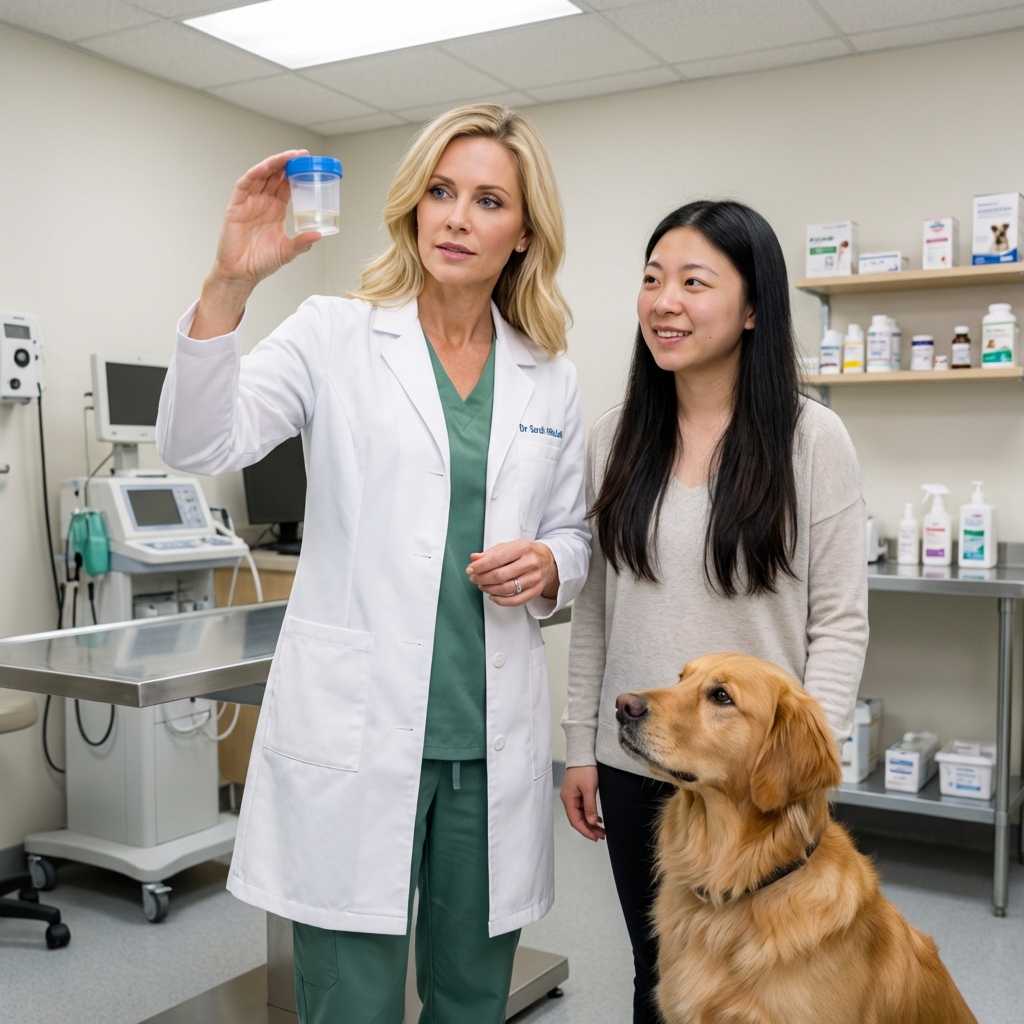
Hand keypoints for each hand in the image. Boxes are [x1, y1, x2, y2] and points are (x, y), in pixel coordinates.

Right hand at [191, 150, 323, 338]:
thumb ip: (302, 243)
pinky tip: (265, 167)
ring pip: (261, 176)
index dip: (296, 173)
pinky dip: (255, 174)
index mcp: (275, 210)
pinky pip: (244, 185)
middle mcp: (262, 202)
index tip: (309, 164)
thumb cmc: (260, 263)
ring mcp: (249, 203)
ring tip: (288, 157)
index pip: (286, 185)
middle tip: (302, 155)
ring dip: (273, 164)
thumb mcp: (287, 251)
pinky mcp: (236, 207)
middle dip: (287, 163)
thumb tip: (319, 235)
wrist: (241, 274)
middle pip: (275, 176)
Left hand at [466, 540, 558, 605]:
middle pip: (500, 575)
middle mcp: (530, 563)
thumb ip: (491, 553)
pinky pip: (516, 600)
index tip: (470, 569)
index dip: (480, 566)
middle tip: (473, 578)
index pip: (497, 559)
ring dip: (490, 589)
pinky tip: (492, 596)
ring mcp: (534, 578)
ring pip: (507, 589)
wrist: (549, 560)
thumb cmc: (525, 552)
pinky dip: (501, 601)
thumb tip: (474, 558)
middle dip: (483, 578)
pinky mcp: (536, 590)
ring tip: (482, 586)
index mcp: (522, 548)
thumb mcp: (509, 547)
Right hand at [561, 766, 604, 840]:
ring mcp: (572, 796)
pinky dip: (590, 814)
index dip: (585, 831)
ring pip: (581, 814)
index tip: (596, 838)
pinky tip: (597, 818)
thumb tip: (591, 822)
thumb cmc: (585, 769)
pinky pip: (583, 807)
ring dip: (590, 822)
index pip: (575, 821)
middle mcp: (568, 799)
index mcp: (568, 799)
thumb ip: (590, 806)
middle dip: (589, 828)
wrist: (583, 753)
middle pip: (578, 818)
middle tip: (602, 835)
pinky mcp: (578, 792)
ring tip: (602, 829)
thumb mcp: (589, 788)